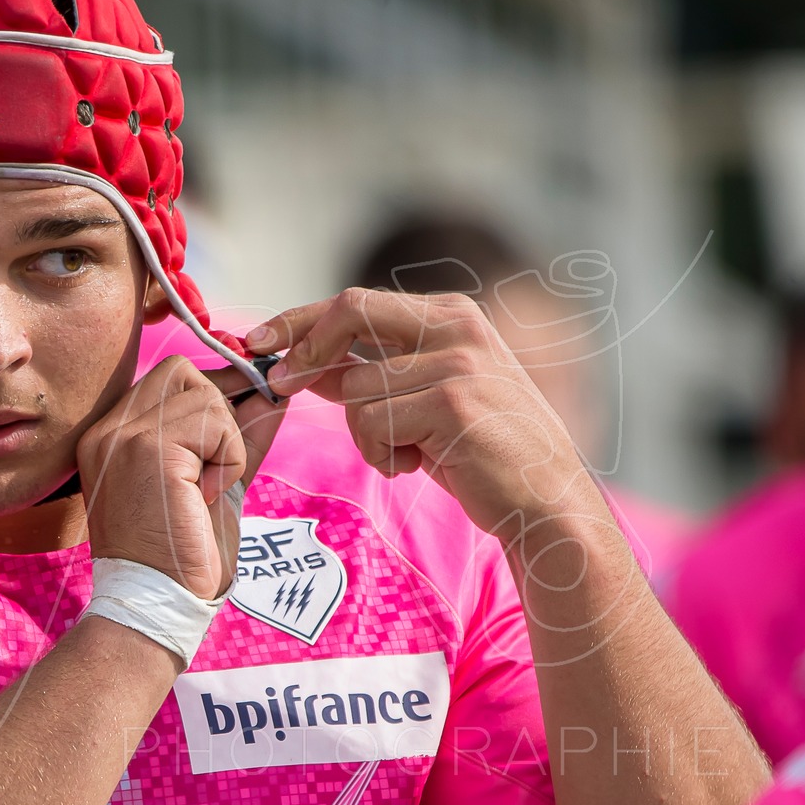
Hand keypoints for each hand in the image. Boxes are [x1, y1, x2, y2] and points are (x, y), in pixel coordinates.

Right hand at [76, 356, 285, 598]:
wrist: (160, 604)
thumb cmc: (183, 555)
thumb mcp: (214, 481)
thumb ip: (236, 435)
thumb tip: (271, 390)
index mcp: (111, 437)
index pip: (168, 381)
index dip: (210, 400)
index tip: (229, 441)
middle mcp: (107, 429)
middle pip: (181, 371)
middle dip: (217, 410)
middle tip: (220, 465)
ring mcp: (123, 436)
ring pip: (205, 394)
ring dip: (228, 442)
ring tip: (210, 489)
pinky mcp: (149, 449)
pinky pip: (215, 423)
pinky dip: (231, 456)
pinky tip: (211, 494)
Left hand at [246, 288, 603, 539]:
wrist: (545, 502)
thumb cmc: (482, 456)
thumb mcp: (426, 400)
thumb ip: (372, 374)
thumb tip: (300, 363)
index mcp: (452, 315)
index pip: (356, 302)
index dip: (299, 321)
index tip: (258, 341)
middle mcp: (456, 326)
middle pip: (348, 313)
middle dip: (303, 348)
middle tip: (278, 382)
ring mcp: (456, 361)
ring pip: (355, 390)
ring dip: (368, 435)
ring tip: (414, 452)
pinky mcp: (450, 401)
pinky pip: (371, 424)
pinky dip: (384, 455)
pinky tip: (424, 465)